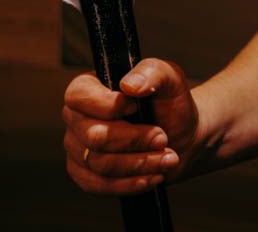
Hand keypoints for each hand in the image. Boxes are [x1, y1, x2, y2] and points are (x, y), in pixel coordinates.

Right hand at [62, 58, 198, 195]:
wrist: (181, 136)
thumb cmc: (170, 103)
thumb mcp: (170, 78)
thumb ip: (151, 72)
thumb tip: (129, 85)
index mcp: (87, 88)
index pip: (79, 96)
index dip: (109, 106)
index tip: (136, 107)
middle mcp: (76, 118)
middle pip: (94, 136)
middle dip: (134, 140)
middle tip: (162, 138)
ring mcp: (77, 149)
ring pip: (100, 164)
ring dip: (139, 163)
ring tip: (167, 157)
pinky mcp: (85, 175)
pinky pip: (100, 185)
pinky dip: (131, 183)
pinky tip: (153, 175)